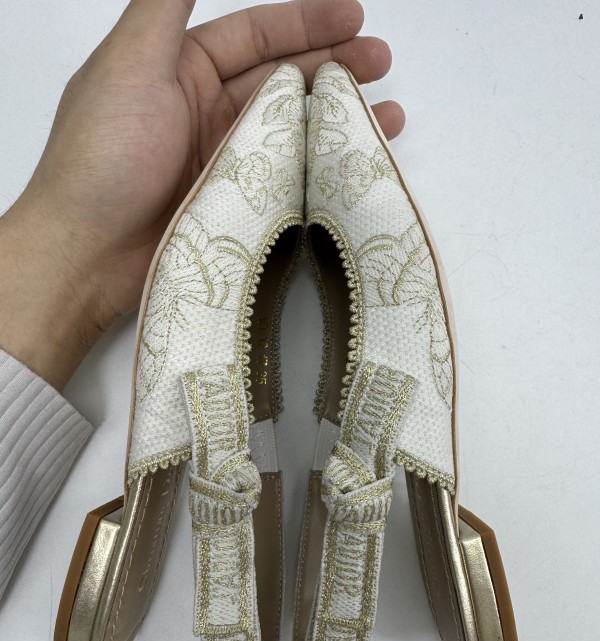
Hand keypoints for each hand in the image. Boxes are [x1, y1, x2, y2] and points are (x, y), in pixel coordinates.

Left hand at [0, 0, 403, 389]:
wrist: (87, 253)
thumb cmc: (104, 156)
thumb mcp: (131, 63)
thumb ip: (165, 5)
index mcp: (180, 68)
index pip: (254, 34)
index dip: (305, 21)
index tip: (355, 16)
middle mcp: (204, 110)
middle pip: (281, 78)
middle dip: (333, 64)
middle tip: (382, 63)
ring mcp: (220, 161)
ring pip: (290, 128)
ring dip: (334, 117)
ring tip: (387, 115)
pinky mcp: (232, 204)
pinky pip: (285, 176)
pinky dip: (320, 168)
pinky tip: (352, 164)